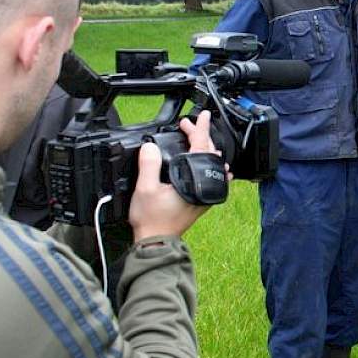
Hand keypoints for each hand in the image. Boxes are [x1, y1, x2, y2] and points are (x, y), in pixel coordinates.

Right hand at [128, 111, 218, 241]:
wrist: (157, 241)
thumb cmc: (152, 219)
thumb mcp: (145, 189)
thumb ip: (149, 164)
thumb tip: (150, 146)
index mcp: (193, 179)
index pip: (200, 147)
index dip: (200, 129)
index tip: (204, 115)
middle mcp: (205, 185)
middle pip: (208, 152)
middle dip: (200, 135)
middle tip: (187, 125)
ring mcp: (206, 193)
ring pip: (211, 164)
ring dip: (205, 149)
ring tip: (197, 139)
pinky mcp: (203, 199)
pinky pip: (212, 177)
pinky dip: (209, 166)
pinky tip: (210, 165)